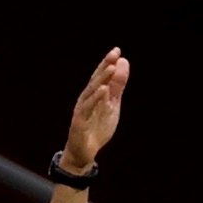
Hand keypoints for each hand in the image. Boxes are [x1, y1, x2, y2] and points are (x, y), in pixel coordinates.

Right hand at [61, 47, 128, 172]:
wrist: (84, 152)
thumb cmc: (96, 127)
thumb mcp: (112, 104)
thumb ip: (117, 86)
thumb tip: (123, 63)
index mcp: (94, 94)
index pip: (101, 76)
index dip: (107, 63)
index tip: (117, 50)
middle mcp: (86, 99)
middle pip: (95, 80)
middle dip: (104, 66)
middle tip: (114, 53)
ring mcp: (82, 109)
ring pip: (91, 91)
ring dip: (101, 79)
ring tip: (110, 68)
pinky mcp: (80, 121)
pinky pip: (88, 108)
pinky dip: (96, 98)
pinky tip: (104, 90)